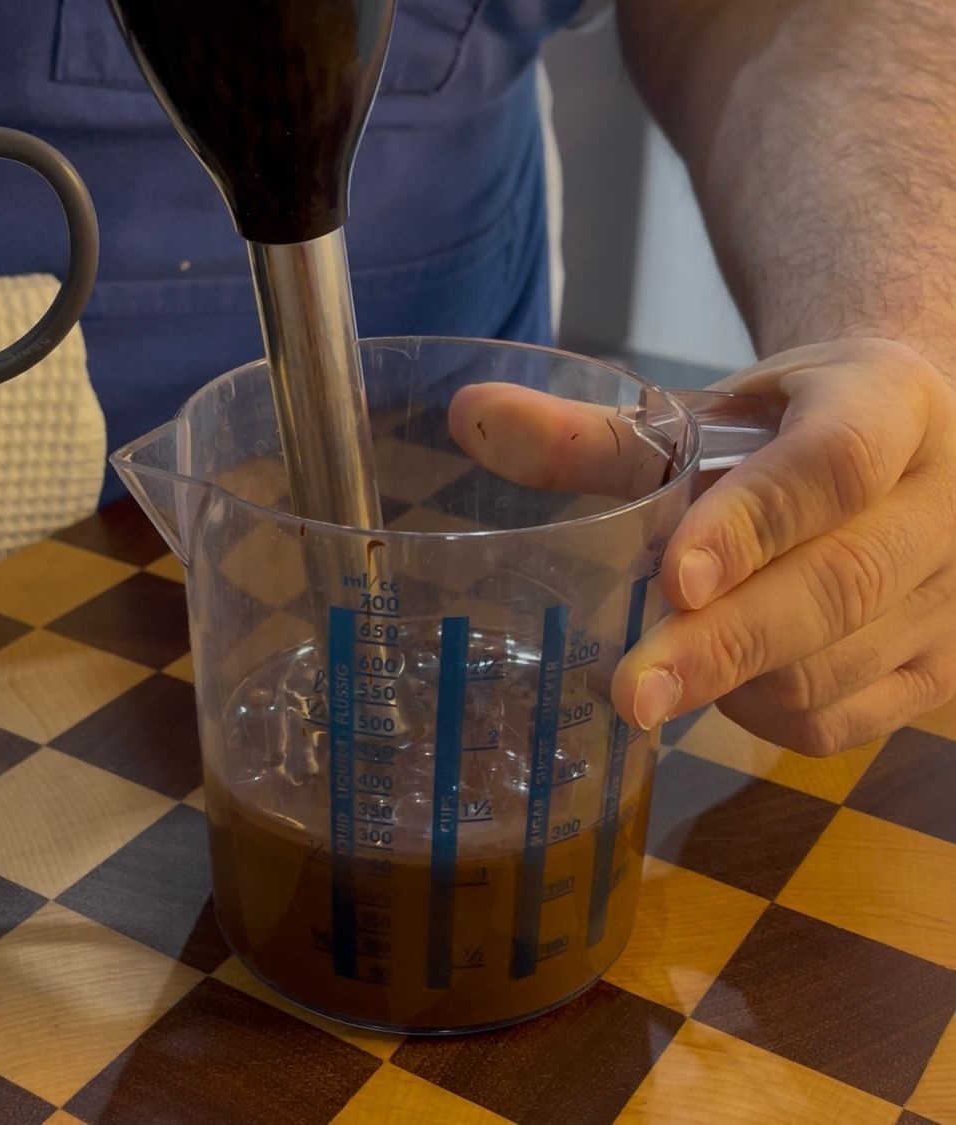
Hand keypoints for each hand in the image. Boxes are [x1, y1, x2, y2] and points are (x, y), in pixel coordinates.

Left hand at [448, 338, 955, 754]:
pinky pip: (842, 722)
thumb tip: (468, 417)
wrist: (899, 447)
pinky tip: (722, 686)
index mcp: (891, 405)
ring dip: (736, 680)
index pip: (835, 464)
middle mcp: (943, 502)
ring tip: (660, 667)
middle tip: (631, 690)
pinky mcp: (938, 668)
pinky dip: (763, 715)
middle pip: (840, 584)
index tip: (674, 577)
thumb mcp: (703, 415)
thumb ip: (589, 432)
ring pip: (835, 666)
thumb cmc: (781, 431)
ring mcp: (953, 595)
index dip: (753, 523)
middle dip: (725, 643)